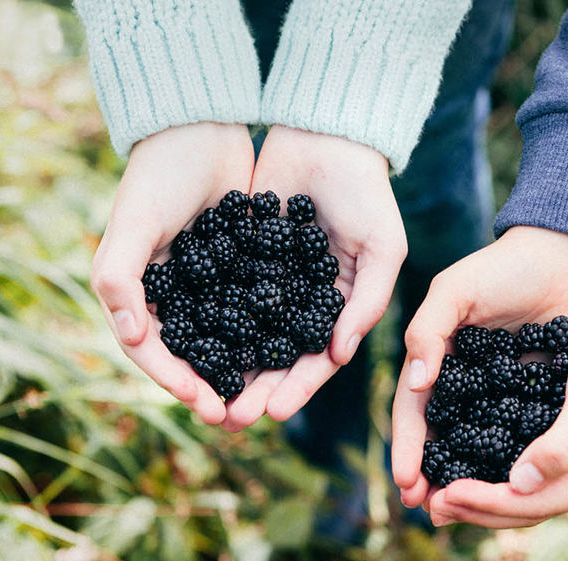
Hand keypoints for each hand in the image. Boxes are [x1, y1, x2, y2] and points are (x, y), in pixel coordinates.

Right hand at [90, 122, 254, 424]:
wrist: (199, 129)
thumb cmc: (157, 175)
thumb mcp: (133, 224)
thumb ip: (120, 279)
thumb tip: (133, 336)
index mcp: (137, 291)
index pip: (153, 350)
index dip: (176, 380)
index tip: (205, 404)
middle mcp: (173, 293)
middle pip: (193, 353)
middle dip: (214, 387)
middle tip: (239, 417)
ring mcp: (209, 282)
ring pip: (228, 337)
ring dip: (244, 369)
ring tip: (266, 399)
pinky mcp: (241, 266)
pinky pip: (255, 308)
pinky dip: (269, 332)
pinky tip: (292, 354)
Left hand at [221, 125, 406, 430]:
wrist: (327, 135)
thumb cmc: (366, 192)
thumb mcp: (382, 247)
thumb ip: (366, 302)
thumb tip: (339, 355)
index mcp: (337, 306)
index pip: (316, 358)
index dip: (297, 387)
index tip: (274, 412)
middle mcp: (299, 301)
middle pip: (274, 356)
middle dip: (255, 388)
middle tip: (232, 417)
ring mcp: (266, 280)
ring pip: (242, 333)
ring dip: (226, 365)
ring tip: (204, 393)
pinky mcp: (236, 254)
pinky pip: (218, 293)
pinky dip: (204, 319)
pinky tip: (185, 343)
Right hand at [391, 226, 567, 507]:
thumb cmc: (507, 266)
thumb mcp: (457, 290)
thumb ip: (429, 331)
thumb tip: (417, 383)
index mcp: (437, 355)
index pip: (415, 408)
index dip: (408, 445)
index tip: (406, 481)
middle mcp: (463, 378)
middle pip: (441, 435)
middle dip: (430, 473)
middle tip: (425, 509)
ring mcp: (497, 389)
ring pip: (476, 443)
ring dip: (466, 476)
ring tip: (459, 511)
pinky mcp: (533, 394)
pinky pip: (516, 434)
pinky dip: (509, 461)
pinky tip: (509, 489)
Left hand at [424, 291, 567, 527]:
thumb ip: (559, 447)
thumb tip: (519, 484)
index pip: (534, 503)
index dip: (488, 502)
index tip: (446, 496)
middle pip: (524, 504)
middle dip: (477, 507)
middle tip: (432, 506)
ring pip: (518, 486)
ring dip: (480, 491)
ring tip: (439, 495)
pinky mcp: (557, 433)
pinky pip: (517, 457)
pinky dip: (489, 462)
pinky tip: (459, 459)